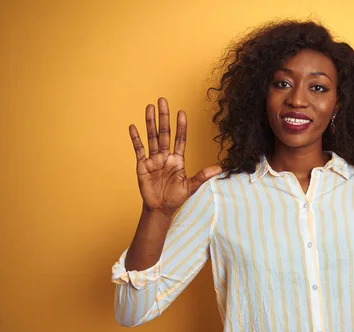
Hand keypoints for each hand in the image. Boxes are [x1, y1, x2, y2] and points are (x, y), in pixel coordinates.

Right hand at [129, 97, 221, 213]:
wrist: (160, 208)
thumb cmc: (176, 197)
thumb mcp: (190, 187)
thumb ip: (202, 176)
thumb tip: (219, 168)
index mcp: (177, 160)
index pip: (180, 139)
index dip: (181, 126)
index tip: (182, 112)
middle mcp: (165, 156)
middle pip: (164, 133)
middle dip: (163, 117)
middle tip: (163, 100)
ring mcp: (153, 159)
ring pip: (151, 137)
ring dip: (150, 122)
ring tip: (149, 107)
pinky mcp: (142, 165)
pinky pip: (139, 149)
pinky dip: (136, 139)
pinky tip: (133, 127)